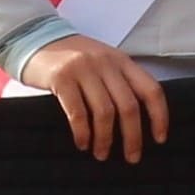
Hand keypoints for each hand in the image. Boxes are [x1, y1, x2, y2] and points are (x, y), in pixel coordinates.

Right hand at [20, 35, 169, 161]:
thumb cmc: (72, 57)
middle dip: (132, 137)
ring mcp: (83, 69)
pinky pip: (77, 113)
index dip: (159, 116)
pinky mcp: (61, 78)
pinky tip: (82, 143)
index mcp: (122, 60)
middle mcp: (106, 63)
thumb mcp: (102, 62)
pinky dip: (82, 133)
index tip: (159, 138)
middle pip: (129, 106)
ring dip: (105, 139)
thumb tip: (136, 121)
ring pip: (104, 112)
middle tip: (131, 157)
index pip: (151, 89)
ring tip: (101, 154)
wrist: (34, 36)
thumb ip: (119, 81)